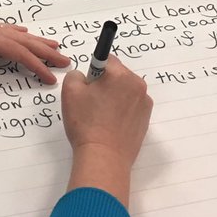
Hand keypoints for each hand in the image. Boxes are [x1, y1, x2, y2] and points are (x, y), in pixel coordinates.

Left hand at [0, 0, 70, 98]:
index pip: (20, 54)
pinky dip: (21, 34)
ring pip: (19, 35)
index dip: (37, 66)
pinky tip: (25, 33)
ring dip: (38, 41)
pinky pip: (9, 30)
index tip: (50, 78)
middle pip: (26, 42)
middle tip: (65, 60)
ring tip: (54, 45)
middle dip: (46, 52)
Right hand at [61, 56, 151, 205]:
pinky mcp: (146, 119)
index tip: (89, 86)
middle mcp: (137, 85)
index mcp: (120, 74)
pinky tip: (112, 125)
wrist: (104, 157)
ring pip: (125, 91)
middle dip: (105, 84)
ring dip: (115, 97)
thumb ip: (75, 74)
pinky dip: (123, 111)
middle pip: (118, 75)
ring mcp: (144, 103)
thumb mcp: (70, 92)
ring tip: (102, 117)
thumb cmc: (86, 123)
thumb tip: (85, 77)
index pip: (107, 59)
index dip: (94, 71)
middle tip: (92, 103)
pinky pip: (132, 106)